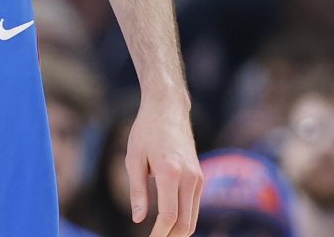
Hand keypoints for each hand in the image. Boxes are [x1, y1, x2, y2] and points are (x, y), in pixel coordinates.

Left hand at [126, 93, 201, 236]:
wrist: (168, 109)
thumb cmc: (146, 131)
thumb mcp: (133, 159)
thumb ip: (137, 191)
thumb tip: (138, 219)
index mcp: (170, 172)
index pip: (169, 215)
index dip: (159, 234)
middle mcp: (189, 177)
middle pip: (186, 223)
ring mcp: (198, 177)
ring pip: (193, 217)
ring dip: (179, 231)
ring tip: (161, 236)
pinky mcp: (199, 176)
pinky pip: (194, 205)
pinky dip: (184, 219)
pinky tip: (170, 224)